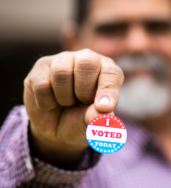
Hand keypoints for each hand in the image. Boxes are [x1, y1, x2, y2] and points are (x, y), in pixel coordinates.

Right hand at [24, 49, 123, 167]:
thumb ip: (98, 117)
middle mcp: (86, 59)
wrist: (53, 128)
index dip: (108, 91)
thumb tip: (104, 112)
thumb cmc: (79, 120)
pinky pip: (42, 84)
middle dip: (83, 90)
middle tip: (81, 101)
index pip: (112, 73)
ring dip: (64, 97)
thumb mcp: (91, 123)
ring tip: (66, 102)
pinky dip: (47, 102)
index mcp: (106, 71)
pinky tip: (50, 102)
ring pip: (61, 73)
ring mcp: (63, 60)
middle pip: (87, 63)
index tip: (104, 108)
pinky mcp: (41, 66)